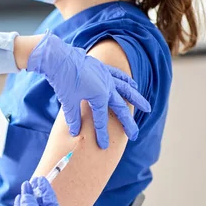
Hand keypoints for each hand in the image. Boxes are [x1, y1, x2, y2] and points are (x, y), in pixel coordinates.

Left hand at [26, 31, 151, 147]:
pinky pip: (119, 76)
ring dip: (137, 99)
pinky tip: (134, 86)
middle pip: (120, 108)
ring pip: (126, 90)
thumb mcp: (68, 102)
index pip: (101, 120)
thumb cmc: (63, 80)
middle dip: (127, 123)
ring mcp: (106, 76)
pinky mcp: (103, 69)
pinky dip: (127, 81)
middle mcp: (107, 86)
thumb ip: (73, 119)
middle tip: (134, 135)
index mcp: (99, 96)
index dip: (102, 134)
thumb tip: (75, 133)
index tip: (104, 146)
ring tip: (147, 108)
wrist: (59, 58)